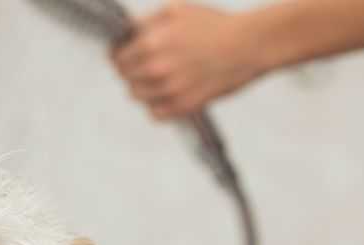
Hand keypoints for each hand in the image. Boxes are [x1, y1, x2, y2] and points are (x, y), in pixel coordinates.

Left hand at [112, 3, 264, 118]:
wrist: (248, 45)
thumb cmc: (215, 25)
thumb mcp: (175, 11)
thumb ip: (145, 22)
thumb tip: (127, 34)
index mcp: (150, 43)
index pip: (116, 59)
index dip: (120, 57)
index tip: (126, 57)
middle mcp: (156, 69)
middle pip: (126, 79)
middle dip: (132, 72)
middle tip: (147, 67)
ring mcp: (169, 90)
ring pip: (138, 97)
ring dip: (144, 89)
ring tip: (159, 79)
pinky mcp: (184, 106)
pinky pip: (155, 114)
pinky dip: (157, 106)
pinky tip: (167, 94)